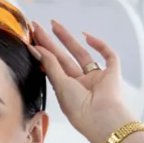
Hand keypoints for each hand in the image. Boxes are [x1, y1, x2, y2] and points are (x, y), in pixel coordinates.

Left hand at [28, 20, 134, 142]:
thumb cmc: (79, 109)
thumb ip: (50, 65)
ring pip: (82, 53)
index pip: (53, 67)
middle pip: (63, 57)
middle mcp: (81, 83)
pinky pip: (108, 55)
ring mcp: (96, 77)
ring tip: (54, 25)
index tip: (31, 39)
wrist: (101, 117)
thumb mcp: (60, 85)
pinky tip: (86, 36)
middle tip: (37, 26)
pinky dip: (100, 45)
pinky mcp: (112, 73)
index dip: (42, 53)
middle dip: (51, 42)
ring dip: (68, 39)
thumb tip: (37, 48)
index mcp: (67, 90)